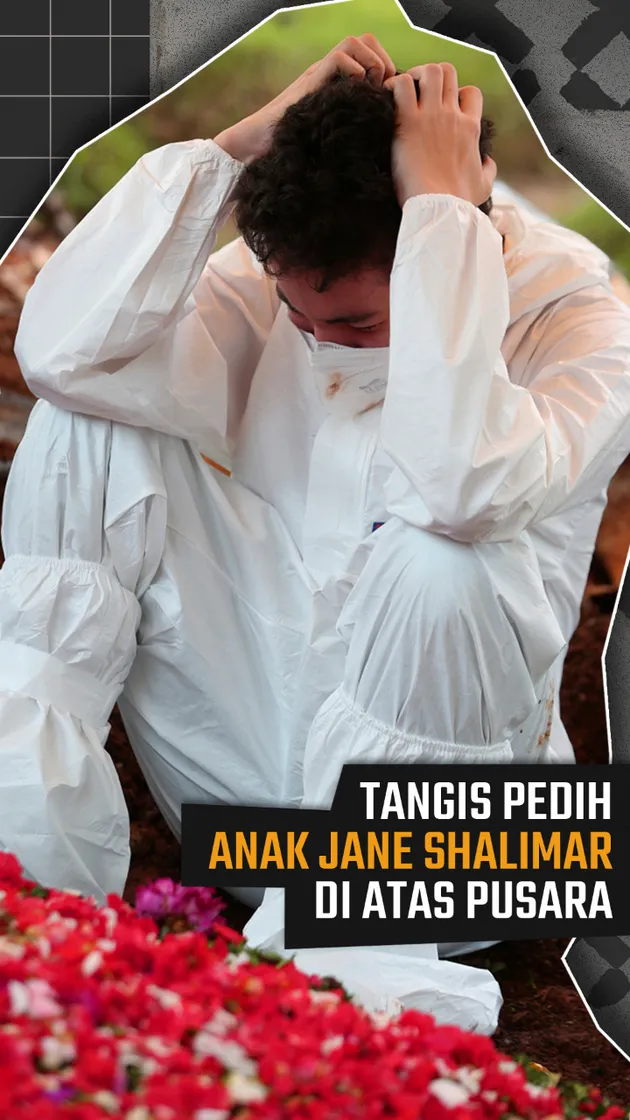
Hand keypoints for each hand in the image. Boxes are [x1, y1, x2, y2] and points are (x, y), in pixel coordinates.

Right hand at [215, 33, 395, 163]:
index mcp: (337, 81)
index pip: (369, 53)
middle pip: (366, 40)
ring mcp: (319, 72)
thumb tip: (378, 136)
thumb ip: (350, 126)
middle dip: (383, 61)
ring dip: (371, 63)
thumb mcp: (331, 136)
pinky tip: (354, 96)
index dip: (385, 68)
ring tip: (372, 90)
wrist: (260, 144)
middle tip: (385, 90)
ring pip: (355, 42)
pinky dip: (354, 72)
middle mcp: (329, 71)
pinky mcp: (311, 79)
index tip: (388, 96)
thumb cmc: (296, 149)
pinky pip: (339, 57)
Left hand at [384, 63, 496, 207]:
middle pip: (448, 72)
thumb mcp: (484, 185)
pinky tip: (387, 99)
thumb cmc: (460, 201)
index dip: (456, 93)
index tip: (443, 107)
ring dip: (414, 75)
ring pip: (428, 71)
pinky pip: (401, 85)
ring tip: (402, 93)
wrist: (440, 208)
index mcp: (471, 128)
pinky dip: (393, 85)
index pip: (470, 92)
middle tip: (417, 94)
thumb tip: (488, 161)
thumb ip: (488, 168)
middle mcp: (453, 115)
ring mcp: (431, 116)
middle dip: (432, 77)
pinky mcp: (409, 122)